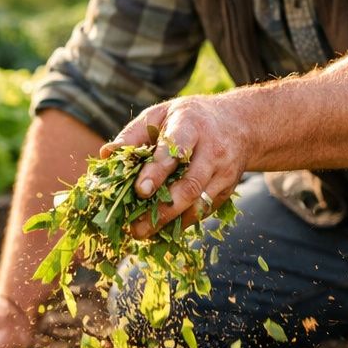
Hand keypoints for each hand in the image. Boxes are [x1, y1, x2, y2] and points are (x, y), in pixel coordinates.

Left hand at [102, 94, 247, 237]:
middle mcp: (213, 150)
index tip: (140, 190)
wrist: (240, 123)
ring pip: (199, 203)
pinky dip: (182, 224)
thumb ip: (134, 134)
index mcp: (191, 125)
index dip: (158, 170)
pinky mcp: (227, 189)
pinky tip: (161, 230)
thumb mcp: (162, 114)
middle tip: (136, 227)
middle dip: (163, 209)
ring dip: (171, 222)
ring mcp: (224, 172)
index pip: (176, 149)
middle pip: (190, 184)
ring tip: (144, 233)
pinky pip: (204, 212)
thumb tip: (106, 154)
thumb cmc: (189, 119)